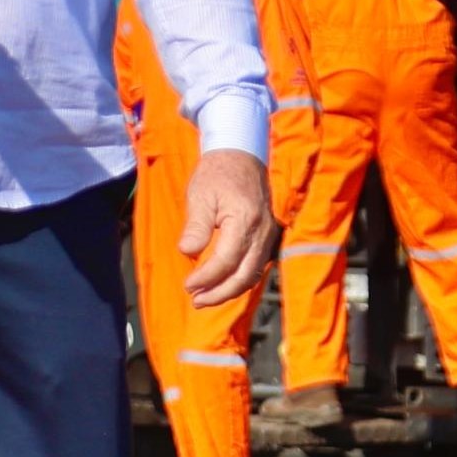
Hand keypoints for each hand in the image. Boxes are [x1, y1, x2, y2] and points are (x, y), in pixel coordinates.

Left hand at [176, 150, 277, 309]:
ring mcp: (268, 235)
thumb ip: (196, 225)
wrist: (242, 156)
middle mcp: (262, 232)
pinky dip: (240, 280)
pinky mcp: (267, 237)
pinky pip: (257, 266)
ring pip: (253, 274)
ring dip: (230, 291)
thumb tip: (188, 252)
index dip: (207, 278)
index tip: (188, 285)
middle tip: (196, 300)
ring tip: (205, 298)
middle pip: (244, 275)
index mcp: (245, 220)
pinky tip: (222, 285)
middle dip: (220, 293)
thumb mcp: (200, 195)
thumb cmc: (217, 174)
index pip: (226, 261)